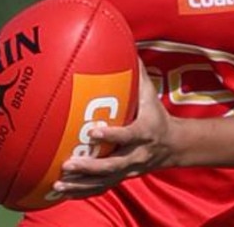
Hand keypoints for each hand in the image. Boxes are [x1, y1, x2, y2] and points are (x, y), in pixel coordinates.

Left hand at [53, 59, 174, 197]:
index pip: (128, 136)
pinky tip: (59, 193)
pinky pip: (100, 189)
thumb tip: (120, 41)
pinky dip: (81, 192)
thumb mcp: (150, 94)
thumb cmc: (155, 114)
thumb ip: (135, 72)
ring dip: (81, 185)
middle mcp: (137, 155)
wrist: (175, 147)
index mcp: (145, 133)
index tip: (92, 132)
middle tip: (67, 163)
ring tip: (58, 184)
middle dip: (90, 166)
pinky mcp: (121, 179)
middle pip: (113, 165)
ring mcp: (129, 171)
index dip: (112, 136)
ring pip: (104, 182)